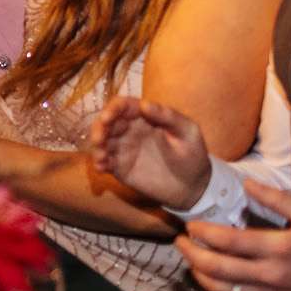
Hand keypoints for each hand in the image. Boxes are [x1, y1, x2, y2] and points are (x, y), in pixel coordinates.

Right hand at [88, 96, 212, 208]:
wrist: (194, 186)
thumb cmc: (193, 154)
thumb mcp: (188, 132)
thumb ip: (168, 117)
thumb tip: (144, 104)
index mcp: (144, 117)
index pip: (123, 106)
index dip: (113, 108)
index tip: (109, 117)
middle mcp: (129, 130)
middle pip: (107, 122)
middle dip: (99, 127)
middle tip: (99, 138)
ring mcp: (123, 149)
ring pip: (102, 141)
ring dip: (96, 145)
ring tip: (101, 156)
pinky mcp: (120, 167)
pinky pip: (105, 162)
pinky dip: (99, 162)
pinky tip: (101, 167)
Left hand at [176, 180, 290, 290]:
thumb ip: (277, 198)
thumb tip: (246, 183)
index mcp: (278, 249)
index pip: (229, 241)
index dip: (204, 233)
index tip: (191, 225)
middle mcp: (269, 276)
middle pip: (218, 268)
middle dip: (191, 254)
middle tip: (179, 242)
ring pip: (220, 290)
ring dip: (198, 274)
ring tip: (188, 259)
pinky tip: (205, 280)